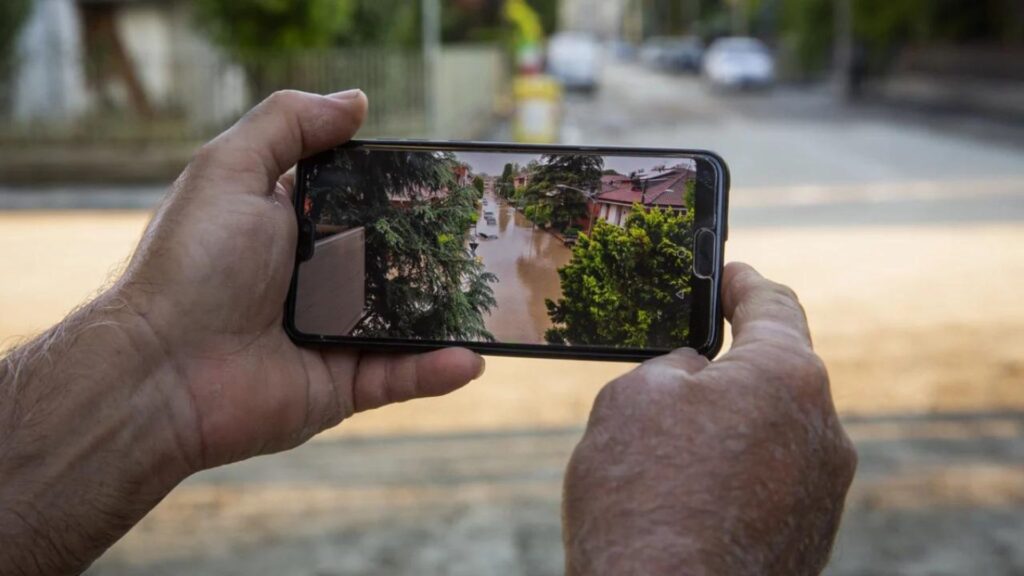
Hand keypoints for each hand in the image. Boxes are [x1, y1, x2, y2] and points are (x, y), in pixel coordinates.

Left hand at [119, 89, 483, 468]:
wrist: (163, 371)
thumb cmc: (194, 264)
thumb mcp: (230, 169)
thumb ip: (288, 125)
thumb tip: (356, 100)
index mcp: (290, 227)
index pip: (358, 200)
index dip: (397, 188)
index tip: (446, 179)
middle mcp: (314, 279)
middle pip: (391, 259)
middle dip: (436, 249)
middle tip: (486, 236)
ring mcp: (331, 334)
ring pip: (406, 320)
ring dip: (449, 311)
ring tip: (495, 297)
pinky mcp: (340, 385)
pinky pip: (398, 375)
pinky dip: (435, 370)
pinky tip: (472, 359)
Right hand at [562, 263, 856, 575]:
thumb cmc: (642, 500)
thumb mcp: (634, 398)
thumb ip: (674, 368)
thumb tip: (699, 380)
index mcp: (788, 376)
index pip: (774, 305)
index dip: (743, 282)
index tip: (727, 274)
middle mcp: (823, 431)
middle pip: (774, 373)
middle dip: (727, 367)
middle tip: (676, 369)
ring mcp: (821, 491)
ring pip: (768, 431)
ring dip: (725, 427)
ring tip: (664, 452)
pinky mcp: (808, 537)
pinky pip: (769, 479)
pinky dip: (733, 473)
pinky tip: (685, 495)